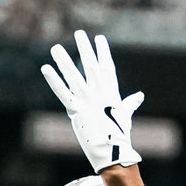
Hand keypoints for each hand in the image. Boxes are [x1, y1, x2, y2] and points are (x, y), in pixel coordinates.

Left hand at [41, 30, 143, 172]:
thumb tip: (140, 96)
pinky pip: (62, 92)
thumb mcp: (125, 115)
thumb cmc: (120, 135)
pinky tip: (46, 68)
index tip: (99, 39)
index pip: (107, 67)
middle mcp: (99, 93)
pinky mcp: (76, 110)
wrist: (113, 151)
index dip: (103, 52)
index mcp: (111, 93)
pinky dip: (53, 80)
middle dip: (84, 48)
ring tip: (55, 48)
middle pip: (90, 65)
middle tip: (79, 33)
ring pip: (73, 76)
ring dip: (63, 61)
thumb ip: (130, 103)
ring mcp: (87, 101)